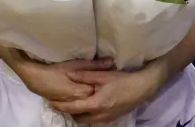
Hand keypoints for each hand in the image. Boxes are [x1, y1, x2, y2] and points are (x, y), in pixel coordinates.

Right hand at [14, 53, 113, 102]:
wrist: (37, 78)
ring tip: (95, 89)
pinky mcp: (65, 105)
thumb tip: (111, 62)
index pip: (100, 90)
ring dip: (91, 96)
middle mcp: (79, 101)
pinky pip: (78, 104)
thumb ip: (95, 65)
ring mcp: (72, 104)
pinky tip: (83, 94)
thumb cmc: (57, 69)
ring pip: (86, 102)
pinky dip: (82, 100)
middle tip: (104, 83)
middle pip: (94, 96)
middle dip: (99, 90)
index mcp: (84, 91)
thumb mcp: (77, 64)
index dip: (105, 83)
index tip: (109, 78)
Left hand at [51, 64, 167, 123]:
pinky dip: (89, 114)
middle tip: (62, 102)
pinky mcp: (112, 118)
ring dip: (79, 113)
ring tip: (74, 103)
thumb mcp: (103, 75)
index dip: (60, 105)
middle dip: (69, 111)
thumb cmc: (123, 80)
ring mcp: (106, 119)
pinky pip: (95, 120)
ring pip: (87, 120)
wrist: (143, 88)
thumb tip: (69, 74)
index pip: (72, 108)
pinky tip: (89, 105)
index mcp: (95, 105)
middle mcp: (99, 116)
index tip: (51, 101)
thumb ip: (84, 75)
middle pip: (78, 118)